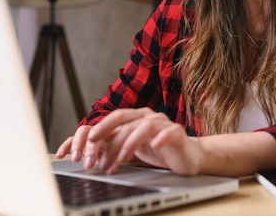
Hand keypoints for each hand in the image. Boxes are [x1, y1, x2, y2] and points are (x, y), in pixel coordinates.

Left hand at [56, 108, 202, 175]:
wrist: (186, 156)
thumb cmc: (158, 150)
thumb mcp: (134, 146)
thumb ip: (117, 142)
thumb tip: (91, 148)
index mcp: (138, 117)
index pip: (117, 116)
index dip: (103, 126)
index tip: (90, 139)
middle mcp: (150, 116)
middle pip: (127, 120)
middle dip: (111, 139)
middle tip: (101, 157)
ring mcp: (164, 123)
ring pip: (144, 127)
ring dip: (130, 144)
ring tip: (121, 160)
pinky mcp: (178, 133)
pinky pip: (169, 132)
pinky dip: (161, 138)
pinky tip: (154, 146)